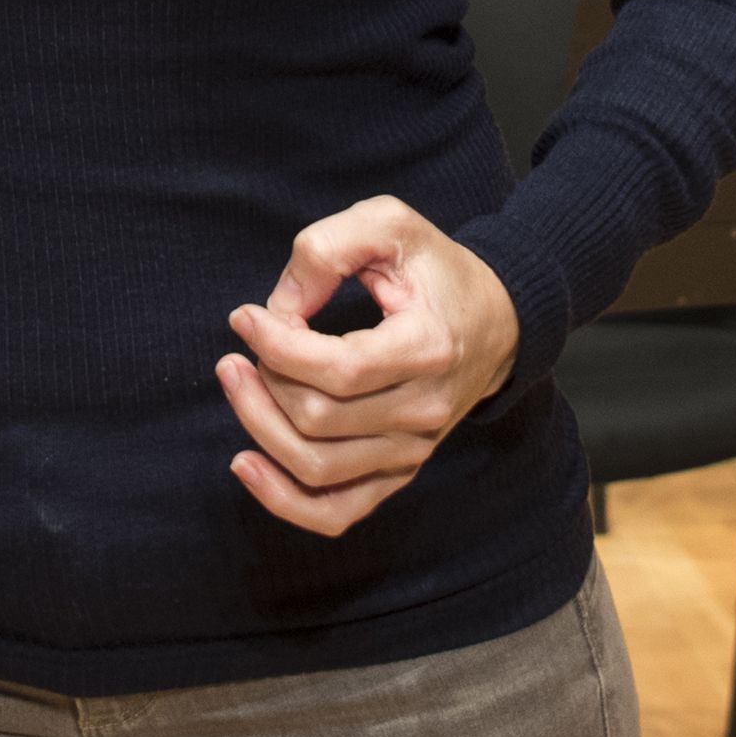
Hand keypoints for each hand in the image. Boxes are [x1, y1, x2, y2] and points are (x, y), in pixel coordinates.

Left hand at [217, 196, 521, 536]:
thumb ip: (327, 248)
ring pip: (315, 466)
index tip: (244, 316)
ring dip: (259, 427)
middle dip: (261, 382)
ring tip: (237, 382)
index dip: (276, 346)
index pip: (338, 370)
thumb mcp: (389, 224)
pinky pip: (335, 512)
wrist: (497, 322)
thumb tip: (278, 309)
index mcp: (427, 348)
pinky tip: (246, 465)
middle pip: (317, 420)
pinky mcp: (399, 473)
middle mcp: (424, 410)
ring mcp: (413, 450)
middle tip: (241, 347)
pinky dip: (283, 500)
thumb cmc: (436, 270)